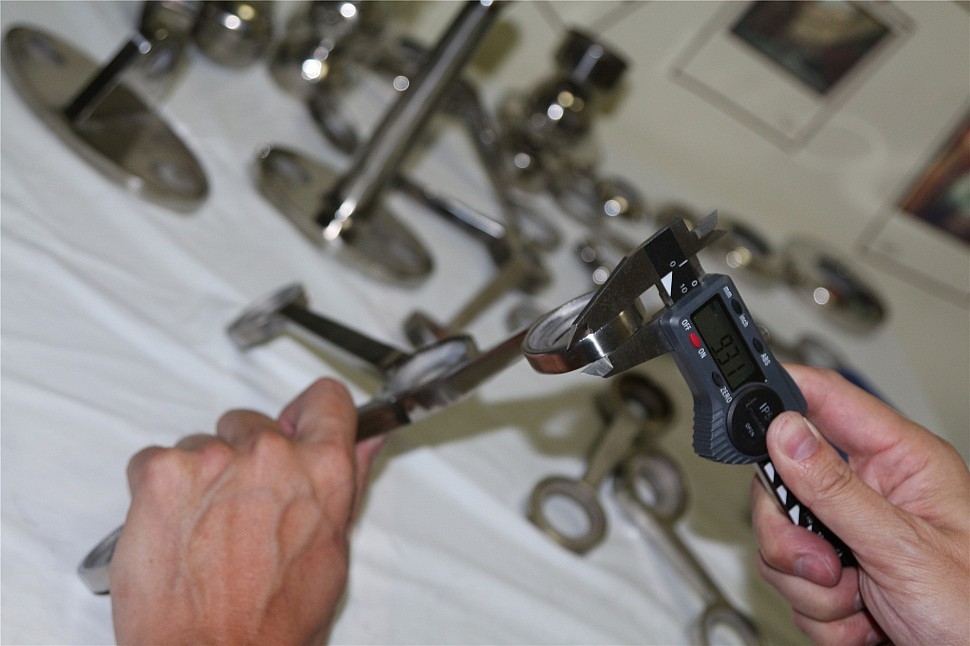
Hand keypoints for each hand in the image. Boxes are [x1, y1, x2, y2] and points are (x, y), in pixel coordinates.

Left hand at [109, 378, 383, 644]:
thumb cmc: (272, 624)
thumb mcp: (333, 550)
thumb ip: (347, 481)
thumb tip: (366, 441)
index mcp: (323, 469)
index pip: (326, 399)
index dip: (310, 414)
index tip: (297, 427)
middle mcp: (271, 454)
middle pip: (253, 421)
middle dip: (244, 456)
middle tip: (240, 509)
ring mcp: (213, 459)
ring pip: (200, 444)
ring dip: (199, 476)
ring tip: (203, 531)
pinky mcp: (162, 473)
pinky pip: (152, 460)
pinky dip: (155, 490)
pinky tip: (172, 529)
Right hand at [752, 365, 968, 644]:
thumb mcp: (905, 547)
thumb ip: (836, 487)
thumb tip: (783, 430)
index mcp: (900, 461)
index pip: (827, 400)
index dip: (781, 394)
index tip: (738, 402)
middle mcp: (872, 492)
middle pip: (783, 482)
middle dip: (792, 536)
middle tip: (825, 563)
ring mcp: (853, 535)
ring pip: (781, 539)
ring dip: (810, 585)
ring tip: (857, 602)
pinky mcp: (839, 575)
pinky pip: (793, 582)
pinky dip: (820, 613)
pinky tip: (862, 620)